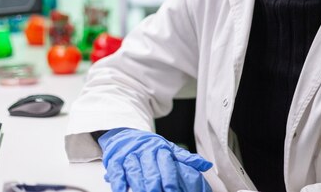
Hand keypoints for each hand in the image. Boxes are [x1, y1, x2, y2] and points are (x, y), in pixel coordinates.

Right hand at [98, 128, 212, 191]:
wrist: (124, 134)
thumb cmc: (148, 145)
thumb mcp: (168, 148)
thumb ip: (185, 158)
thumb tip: (206, 165)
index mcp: (159, 147)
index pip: (166, 162)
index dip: (170, 177)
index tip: (173, 189)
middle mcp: (144, 150)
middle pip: (150, 169)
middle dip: (155, 184)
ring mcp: (129, 155)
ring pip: (134, 171)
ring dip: (139, 185)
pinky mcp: (115, 160)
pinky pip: (117, 171)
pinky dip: (119, 182)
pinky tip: (122, 190)